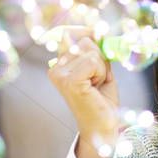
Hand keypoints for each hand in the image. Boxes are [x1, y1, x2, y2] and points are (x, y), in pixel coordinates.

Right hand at [48, 35, 120, 157]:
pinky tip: (95, 87)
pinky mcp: (70, 81)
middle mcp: (55, 69)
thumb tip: (98, 29)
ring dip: (102, 67)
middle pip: (84, 41)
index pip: (68, 33)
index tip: (98, 31)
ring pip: (91, 51)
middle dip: (99, 57)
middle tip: (97, 79)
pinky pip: (93, 61)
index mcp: (58, 65)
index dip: (86, 31)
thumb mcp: (100, 68)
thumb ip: (96, 49)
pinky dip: (102, 73)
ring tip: (96, 85)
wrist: (103, 128)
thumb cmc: (102, 100)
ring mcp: (60, 75)